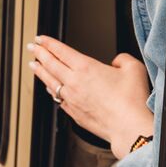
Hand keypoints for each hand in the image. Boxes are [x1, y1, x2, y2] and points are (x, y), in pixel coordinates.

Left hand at [27, 35, 153, 158]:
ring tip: (34, 66)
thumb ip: (122, 59)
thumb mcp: (134, 68)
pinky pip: (58, 98)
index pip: (61, 51)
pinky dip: (52, 90)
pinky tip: (51, 88)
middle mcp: (74, 82)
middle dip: (39, 53)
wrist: (129, 128)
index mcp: (86, 68)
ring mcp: (72, 99)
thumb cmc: (132, 101)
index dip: (48, 43)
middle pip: (50, 64)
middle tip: (31, 47)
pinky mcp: (74, 113)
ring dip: (40, 72)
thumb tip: (116, 62)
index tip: (40, 38)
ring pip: (50, 81)